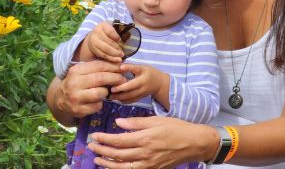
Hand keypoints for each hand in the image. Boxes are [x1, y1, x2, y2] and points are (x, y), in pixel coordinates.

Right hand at [49, 60, 126, 120]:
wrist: (60, 99)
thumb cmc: (77, 83)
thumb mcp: (82, 72)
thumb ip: (97, 68)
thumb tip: (119, 63)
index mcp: (76, 70)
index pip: (98, 66)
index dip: (113, 66)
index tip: (123, 67)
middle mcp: (74, 83)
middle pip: (100, 78)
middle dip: (115, 78)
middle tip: (123, 79)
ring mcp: (75, 97)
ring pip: (100, 93)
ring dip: (107, 92)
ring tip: (107, 92)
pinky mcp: (78, 110)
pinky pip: (97, 106)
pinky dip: (100, 103)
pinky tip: (98, 101)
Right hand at [87, 21, 123, 61]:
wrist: (95, 36)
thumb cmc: (108, 32)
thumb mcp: (114, 28)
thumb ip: (121, 30)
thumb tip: (129, 35)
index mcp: (103, 25)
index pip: (110, 31)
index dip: (116, 37)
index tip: (120, 40)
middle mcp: (97, 32)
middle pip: (108, 42)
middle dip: (116, 48)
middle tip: (122, 53)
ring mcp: (94, 41)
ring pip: (105, 50)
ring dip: (114, 55)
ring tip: (120, 58)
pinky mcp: (94, 49)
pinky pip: (103, 55)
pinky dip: (110, 58)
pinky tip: (116, 60)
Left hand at [87, 116, 218, 168]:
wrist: (193, 143)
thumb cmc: (175, 128)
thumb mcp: (156, 120)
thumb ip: (136, 122)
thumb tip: (118, 122)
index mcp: (145, 139)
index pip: (118, 141)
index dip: (104, 139)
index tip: (94, 136)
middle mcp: (144, 154)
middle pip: (117, 155)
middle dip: (102, 151)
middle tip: (91, 146)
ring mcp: (148, 164)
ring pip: (122, 167)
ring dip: (107, 164)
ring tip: (97, 159)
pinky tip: (113, 167)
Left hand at [109, 64, 168, 106]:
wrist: (160, 83)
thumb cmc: (148, 72)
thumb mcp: (142, 67)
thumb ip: (131, 67)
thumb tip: (117, 66)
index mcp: (143, 71)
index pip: (136, 69)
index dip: (129, 67)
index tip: (121, 67)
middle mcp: (143, 82)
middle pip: (132, 86)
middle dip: (121, 88)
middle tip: (111, 89)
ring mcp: (143, 91)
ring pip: (131, 95)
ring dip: (120, 96)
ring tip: (110, 96)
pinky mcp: (142, 97)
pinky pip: (132, 100)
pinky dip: (124, 101)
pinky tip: (117, 100)